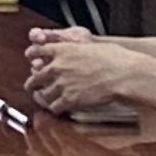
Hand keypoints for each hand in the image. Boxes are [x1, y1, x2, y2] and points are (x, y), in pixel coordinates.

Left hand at [22, 25, 139, 113]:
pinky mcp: (69, 99)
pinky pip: (54, 107)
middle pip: (34, 77)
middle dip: (32, 83)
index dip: (31, 56)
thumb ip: (78, 49)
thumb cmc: (114, 59)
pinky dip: (55, 109)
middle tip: (32, 87)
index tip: (31, 60)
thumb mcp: (91, 46)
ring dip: (44, 98)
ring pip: (42, 95)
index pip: (35, 51)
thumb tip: (81, 50)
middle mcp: (57, 66)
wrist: (123, 74)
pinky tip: (59, 109)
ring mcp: (61, 84)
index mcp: (62, 50)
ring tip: (45, 101)